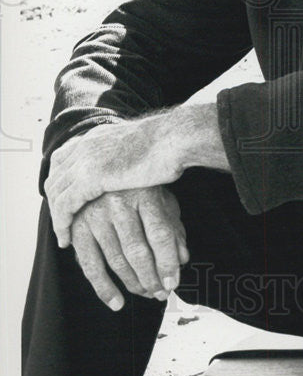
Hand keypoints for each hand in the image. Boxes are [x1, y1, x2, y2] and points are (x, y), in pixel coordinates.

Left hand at [44, 104, 223, 247]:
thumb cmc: (168, 143)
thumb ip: (123, 155)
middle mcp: (85, 145)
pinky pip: (65, 206)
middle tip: (61, 223)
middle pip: (55, 177)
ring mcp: (85, 160)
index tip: (65, 200)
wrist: (174, 138)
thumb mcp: (137, 144)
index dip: (61, 181)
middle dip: (55, 202)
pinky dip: (62, 224)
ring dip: (58, 218)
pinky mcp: (91, 177)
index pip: (62, 158)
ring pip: (57, 194)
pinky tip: (67, 239)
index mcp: (95, 136)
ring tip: (64, 238)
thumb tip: (127, 166)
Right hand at [70, 186, 188, 310]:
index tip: (174, 283)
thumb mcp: (161, 200)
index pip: (160, 234)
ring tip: (148, 295)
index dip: (168, 262)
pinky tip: (117, 303)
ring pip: (116, 261)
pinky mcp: (76, 228)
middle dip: (152, 278)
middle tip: (162, 294)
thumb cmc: (138, 188)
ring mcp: (94, 215)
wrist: (97, 167)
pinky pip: (90, 266)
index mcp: (144, 192)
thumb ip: (173, 227)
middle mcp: (117, 203)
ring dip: (134, 284)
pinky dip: (104, 288)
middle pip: (138, 251)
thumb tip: (183, 259)